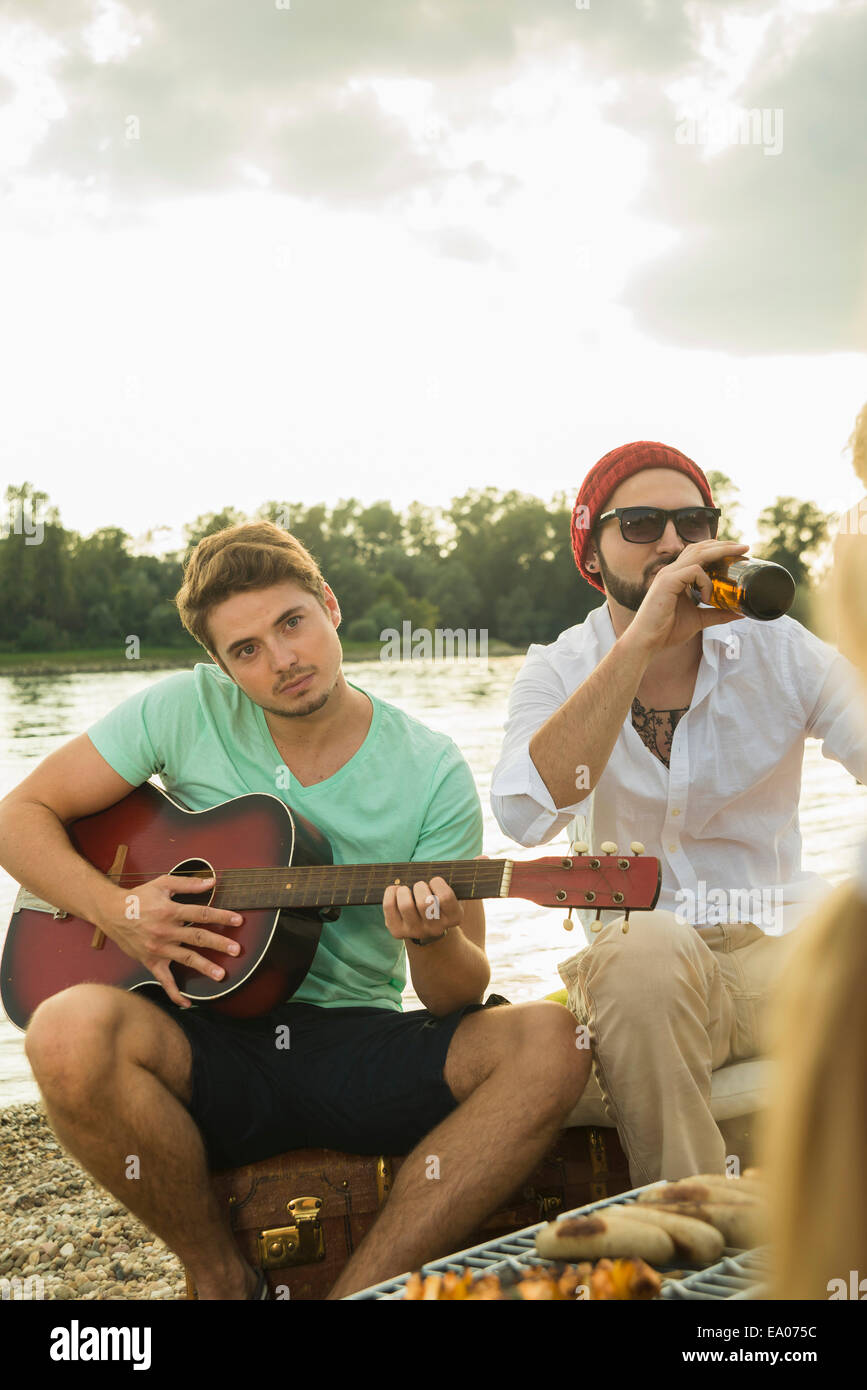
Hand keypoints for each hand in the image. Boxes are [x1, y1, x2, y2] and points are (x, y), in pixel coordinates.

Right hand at [98, 874, 243, 1007]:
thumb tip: (213, 881)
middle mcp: (165, 931)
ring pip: (185, 959)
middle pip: (197, 937)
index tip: (239, 921)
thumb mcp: (162, 884)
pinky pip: (163, 980)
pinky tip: (187, 1003)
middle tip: (236, 950)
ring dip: (204, 967)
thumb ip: (188, 884)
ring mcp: (158, 949)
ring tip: (221, 975)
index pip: (201, 913)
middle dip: (219, 943)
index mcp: (170, 911)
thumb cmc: (139, 897)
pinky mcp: (151, 962)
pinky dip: (174, 993)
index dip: (222, 916)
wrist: (111, 912)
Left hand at [382, 875, 462, 945]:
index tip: (435, 879)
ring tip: (406, 888)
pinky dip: (390, 894)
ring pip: (407, 906)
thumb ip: (468, 875)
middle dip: (420, 886)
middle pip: (425, 903)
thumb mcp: (457, 892)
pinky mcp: (397, 932)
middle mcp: (436, 928)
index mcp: (454, 917)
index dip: (438, 883)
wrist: (429, 932)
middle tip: (420, 884)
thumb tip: (484, 858)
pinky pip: (390, 909)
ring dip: (404, 890)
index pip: (446, 898)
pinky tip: (395, 890)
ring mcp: (416, 931)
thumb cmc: (442, 904)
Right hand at [627, 540, 749, 654]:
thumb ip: (717, 613)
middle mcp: (672, 570)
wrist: (646, 642)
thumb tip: (739, 612)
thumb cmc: (667, 631)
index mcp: (677, 576)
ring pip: (699, 553)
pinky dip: (706, 583)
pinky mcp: (668, 581)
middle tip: (745, 546)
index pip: (698, 553)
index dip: (718, 550)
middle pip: (700, 547)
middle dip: (724, 544)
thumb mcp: (699, 619)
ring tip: (740, 552)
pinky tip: (706, 599)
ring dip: (721, 551)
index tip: (738, 553)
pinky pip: (695, 571)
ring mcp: (669, 574)